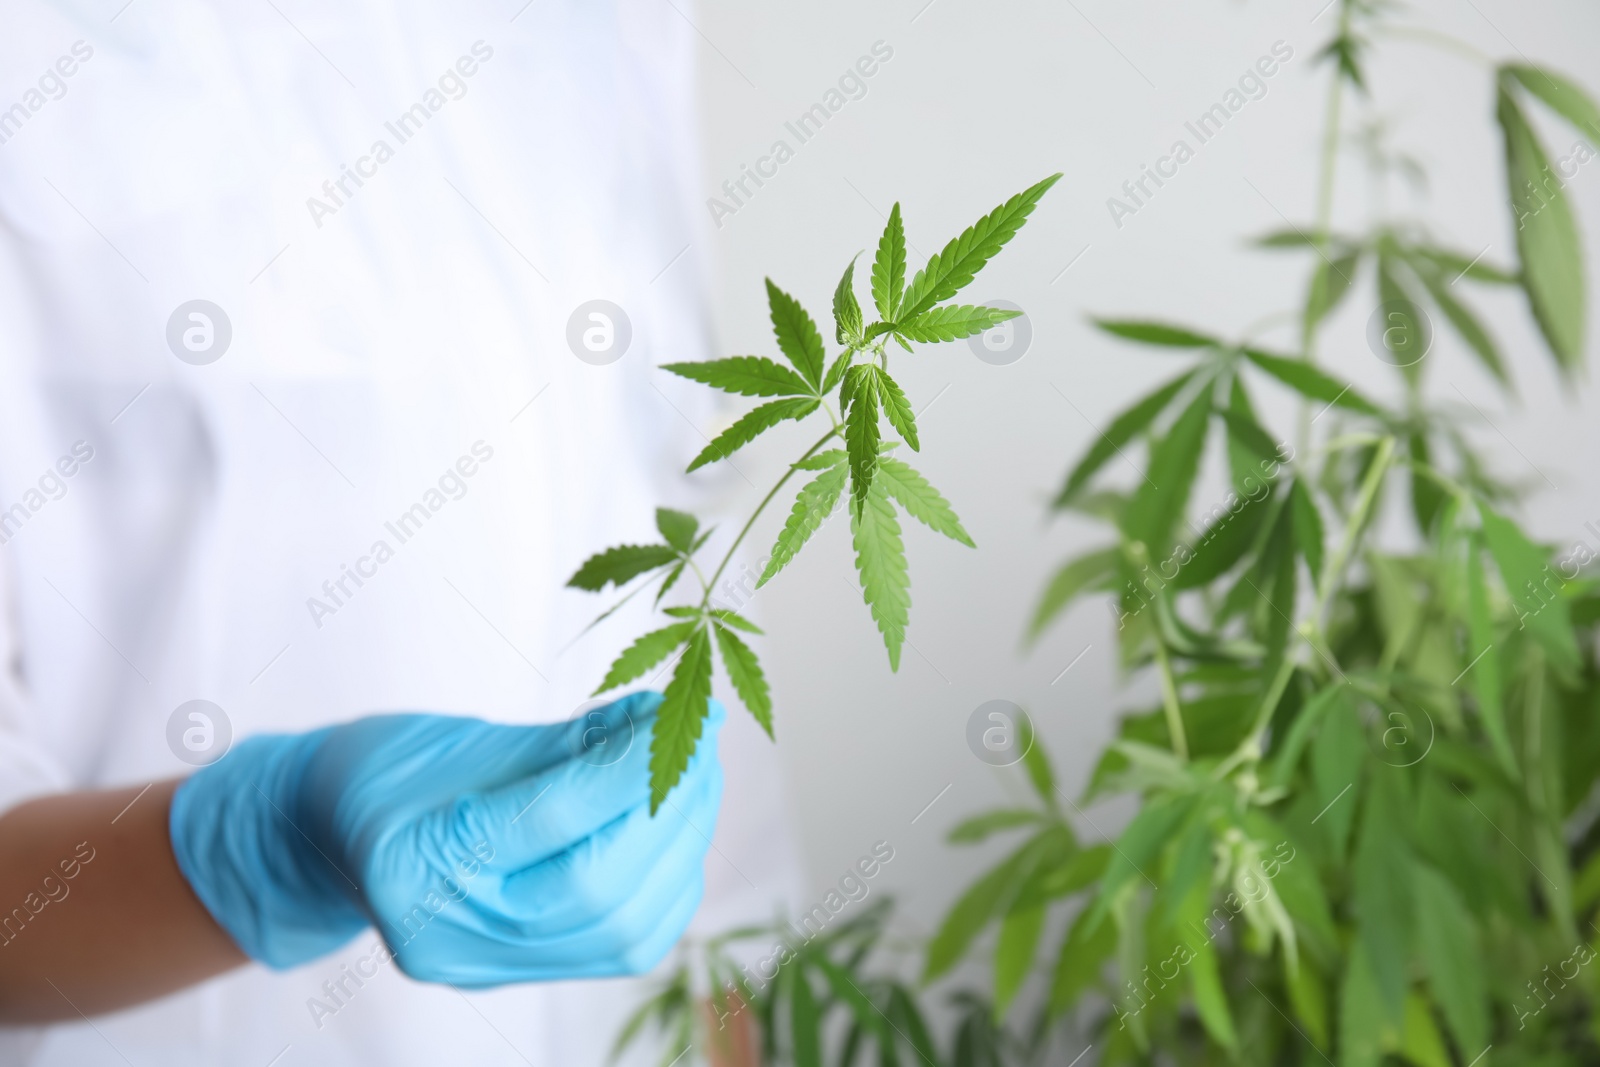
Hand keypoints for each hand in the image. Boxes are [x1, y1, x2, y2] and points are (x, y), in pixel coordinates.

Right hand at [168, 692, 722, 985]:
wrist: (327, 838)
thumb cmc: (388, 772)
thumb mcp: (464, 739)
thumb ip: (570, 740)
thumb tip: (663, 717)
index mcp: (414, 864)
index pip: (553, 819)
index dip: (634, 766)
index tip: (682, 715)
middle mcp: (449, 937)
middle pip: (599, 891)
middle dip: (669, 810)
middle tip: (701, 742)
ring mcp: (486, 968)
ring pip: (625, 930)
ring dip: (682, 845)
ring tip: (696, 775)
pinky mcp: (522, 975)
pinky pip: (626, 945)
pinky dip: (669, 883)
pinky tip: (678, 828)